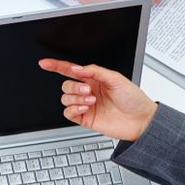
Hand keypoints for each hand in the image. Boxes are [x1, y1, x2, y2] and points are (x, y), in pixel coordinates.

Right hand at [38, 59, 157, 141]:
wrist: (140, 120)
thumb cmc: (133, 99)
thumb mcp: (117, 79)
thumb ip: (95, 71)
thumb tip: (77, 69)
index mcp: (95, 79)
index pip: (71, 71)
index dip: (57, 66)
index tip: (44, 63)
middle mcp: (88, 91)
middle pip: (66, 85)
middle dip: (74, 87)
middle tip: (88, 91)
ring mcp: (85, 105)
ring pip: (65, 99)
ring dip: (76, 99)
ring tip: (91, 101)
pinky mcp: (84, 118)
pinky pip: (67, 112)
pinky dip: (73, 109)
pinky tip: (84, 109)